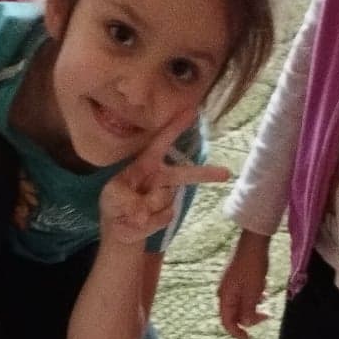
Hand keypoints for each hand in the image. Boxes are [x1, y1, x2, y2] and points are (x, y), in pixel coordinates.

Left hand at [99, 121, 229, 248]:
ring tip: (131, 212)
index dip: (175, 128)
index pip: (161, 143)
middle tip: (226, 174)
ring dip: (146, 208)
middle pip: (185, 174)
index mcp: (146, 164)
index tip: (192, 111)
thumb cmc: (114, 203)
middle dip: (205, 174)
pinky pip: (163, 217)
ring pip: (164, 199)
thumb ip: (126, 200)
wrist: (119, 227)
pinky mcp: (166, 214)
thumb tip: (142, 214)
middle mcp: (159, 178)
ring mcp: (164, 197)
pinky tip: (140, 221)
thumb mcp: (112, 197)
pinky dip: (149, 223)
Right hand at [218, 227, 270, 338]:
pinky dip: (254, 296)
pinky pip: (245, 294)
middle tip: (266, 315)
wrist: (253, 242)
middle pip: (235, 314)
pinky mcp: (237, 278)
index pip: (227, 323)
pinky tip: (263, 288)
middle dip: (250, 317)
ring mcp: (230, 285)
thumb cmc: (252, 267)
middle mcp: (225, 293)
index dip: (237, 333)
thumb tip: (247, 324)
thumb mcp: (253, 292)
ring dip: (254, 305)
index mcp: (225, 297)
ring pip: (241, 304)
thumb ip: (249, 311)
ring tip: (265, 297)